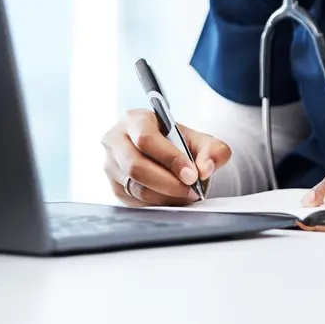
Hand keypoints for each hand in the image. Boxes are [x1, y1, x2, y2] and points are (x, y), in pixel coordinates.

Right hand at [101, 109, 231, 206]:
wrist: (167, 155)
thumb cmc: (180, 144)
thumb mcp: (201, 141)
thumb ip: (213, 150)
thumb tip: (205, 168)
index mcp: (136, 119)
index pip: (146, 139)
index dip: (170, 159)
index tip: (192, 175)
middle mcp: (116, 140)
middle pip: (135, 166)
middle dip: (167, 183)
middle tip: (191, 191)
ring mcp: (111, 165)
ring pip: (135, 187)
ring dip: (164, 196)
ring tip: (186, 196)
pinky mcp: (114, 186)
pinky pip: (134, 202)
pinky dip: (157, 204)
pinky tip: (172, 199)